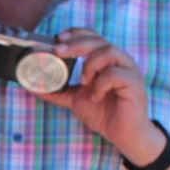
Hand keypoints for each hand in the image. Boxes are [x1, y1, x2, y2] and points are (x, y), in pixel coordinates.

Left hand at [43, 28, 160, 157]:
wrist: (124, 135)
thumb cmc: (104, 114)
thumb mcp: (76, 100)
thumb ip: (58, 91)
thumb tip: (34, 87)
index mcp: (106, 60)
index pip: (93, 37)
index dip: (76, 34)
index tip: (59, 38)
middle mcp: (119, 61)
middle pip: (98, 41)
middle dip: (76, 44)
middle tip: (58, 51)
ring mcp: (129, 70)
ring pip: (109, 52)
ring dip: (90, 65)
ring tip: (84, 82)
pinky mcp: (134, 83)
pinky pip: (116, 74)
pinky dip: (101, 84)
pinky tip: (96, 96)